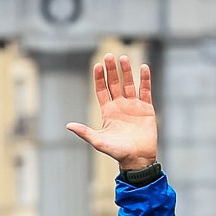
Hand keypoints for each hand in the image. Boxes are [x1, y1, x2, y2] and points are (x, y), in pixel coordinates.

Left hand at [65, 55, 158, 169]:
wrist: (137, 159)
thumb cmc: (117, 152)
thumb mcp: (98, 141)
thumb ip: (85, 132)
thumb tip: (68, 125)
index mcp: (108, 111)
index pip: (102, 90)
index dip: (99, 78)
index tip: (97, 66)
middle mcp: (120, 105)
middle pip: (114, 83)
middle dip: (111, 70)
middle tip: (109, 55)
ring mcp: (133, 105)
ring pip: (129, 84)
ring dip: (127, 71)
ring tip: (123, 58)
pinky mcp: (146, 108)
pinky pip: (145, 90)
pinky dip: (145, 79)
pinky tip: (143, 67)